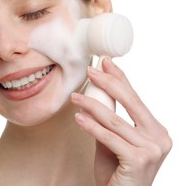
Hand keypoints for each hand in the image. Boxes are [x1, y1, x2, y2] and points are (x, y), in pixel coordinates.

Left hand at [71, 58, 171, 185]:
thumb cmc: (118, 171)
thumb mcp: (113, 141)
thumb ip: (109, 121)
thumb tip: (95, 96)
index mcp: (156, 130)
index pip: (136, 98)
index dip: (120, 78)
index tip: (106, 63)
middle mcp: (159, 138)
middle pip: (130, 102)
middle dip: (108, 83)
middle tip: (91, 70)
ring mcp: (151, 150)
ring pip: (114, 120)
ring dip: (91, 105)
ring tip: (75, 97)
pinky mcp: (138, 160)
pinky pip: (108, 137)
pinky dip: (91, 126)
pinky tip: (78, 118)